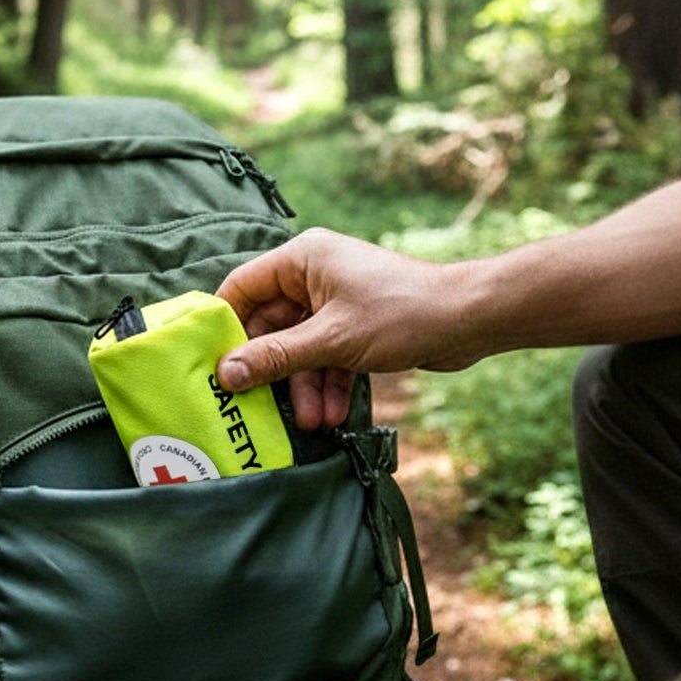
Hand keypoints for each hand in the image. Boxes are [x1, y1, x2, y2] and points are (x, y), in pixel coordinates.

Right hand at [215, 229, 476, 428]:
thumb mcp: (331, 340)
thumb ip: (276, 357)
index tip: (211, 365)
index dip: (225, 326)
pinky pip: (326, 355)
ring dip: (303, 385)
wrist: (468, 319)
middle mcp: (314, 274)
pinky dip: (327, 382)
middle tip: (262, 408)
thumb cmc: (402, 313)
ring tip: (312, 421)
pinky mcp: (354, 325)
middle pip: (270, 326)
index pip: (242, 287)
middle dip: (273, 370)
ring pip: (300, 347)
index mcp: (302, 258)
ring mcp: (335, 301)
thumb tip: (225, 374)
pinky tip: (332, 413)